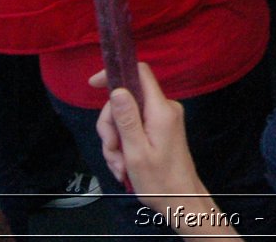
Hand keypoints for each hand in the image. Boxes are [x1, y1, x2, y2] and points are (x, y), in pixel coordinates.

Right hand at [92, 64, 202, 197]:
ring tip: (120, 166)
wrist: (181, 202)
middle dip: (111, 127)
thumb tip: (117, 89)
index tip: (93, 85)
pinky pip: (134, 129)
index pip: (139, 73)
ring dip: (117, 143)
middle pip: (126, 101)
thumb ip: (127, 119)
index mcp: (160, 110)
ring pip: (126, 118)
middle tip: (112, 151)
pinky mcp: (160, 130)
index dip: (115, 74)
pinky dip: (125, 147)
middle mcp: (164, 109)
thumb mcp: (136, 152)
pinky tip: (124, 166)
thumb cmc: (160, 181)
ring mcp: (162, 119)